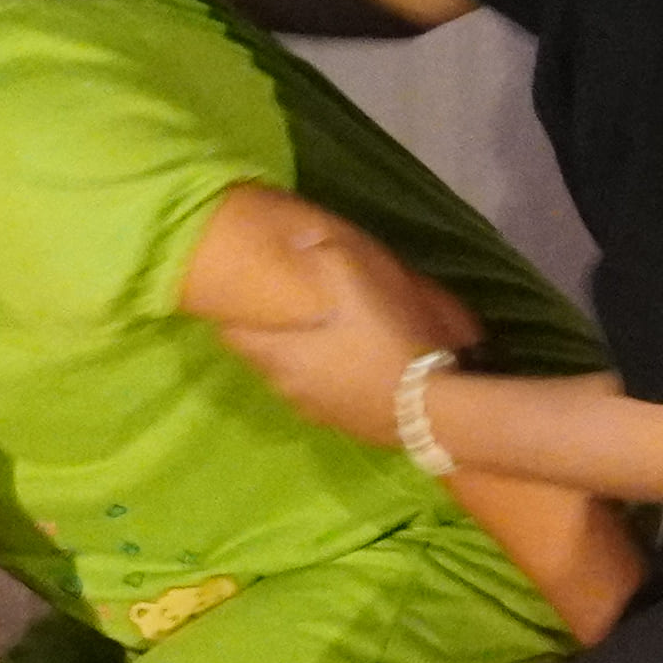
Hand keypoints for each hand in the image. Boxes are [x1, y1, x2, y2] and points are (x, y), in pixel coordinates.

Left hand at [232, 236, 476, 441]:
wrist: (429, 407)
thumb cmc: (383, 342)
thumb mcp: (356, 284)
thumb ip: (326, 254)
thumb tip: (302, 236)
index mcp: (281, 353)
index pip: (233, 335)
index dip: (232, 316)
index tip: (239, 299)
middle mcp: (287, 386)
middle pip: (261, 357)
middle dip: (267, 335)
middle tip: (282, 311)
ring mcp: (315, 411)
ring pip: (290, 379)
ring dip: (296, 359)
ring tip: (315, 337)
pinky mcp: (343, 426)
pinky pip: (320, 396)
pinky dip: (324, 379)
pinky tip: (347, 366)